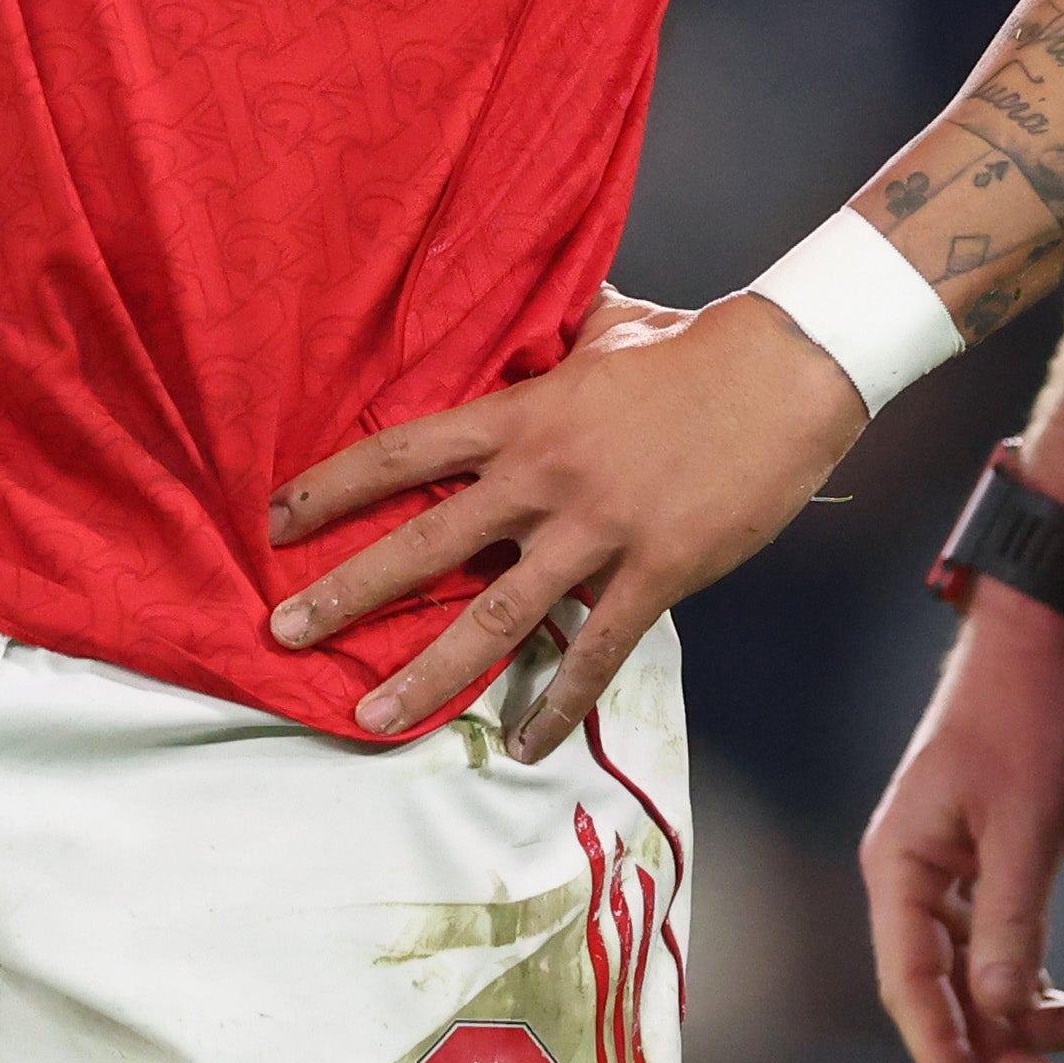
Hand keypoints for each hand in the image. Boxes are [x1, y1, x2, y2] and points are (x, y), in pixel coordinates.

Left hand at [266, 293, 866, 758]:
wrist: (785, 372)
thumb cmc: (695, 345)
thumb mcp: (607, 329)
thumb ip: (554, 340)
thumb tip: (530, 316)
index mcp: (523, 416)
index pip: (405, 453)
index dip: (335, 488)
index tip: (277, 520)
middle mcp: (542, 479)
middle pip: (424, 544)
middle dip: (345, 592)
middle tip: (281, 632)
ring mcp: (596, 532)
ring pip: (494, 617)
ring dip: (426, 673)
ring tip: (371, 717)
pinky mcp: (654, 573)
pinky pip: (595, 655)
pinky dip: (558, 706)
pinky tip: (525, 746)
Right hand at [863, 590, 1063, 1062]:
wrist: (1050, 640)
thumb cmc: (1027, 719)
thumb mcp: (1026, 825)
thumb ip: (1012, 922)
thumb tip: (1001, 1010)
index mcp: (901, 865)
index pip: (909, 983)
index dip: (940, 1053)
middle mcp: (913, 876)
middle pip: (943, 990)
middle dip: (995, 1049)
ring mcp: (950, 872)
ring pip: (975, 975)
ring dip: (1021, 1020)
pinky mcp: (988, 865)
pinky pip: (1001, 947)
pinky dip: (1035, 981)